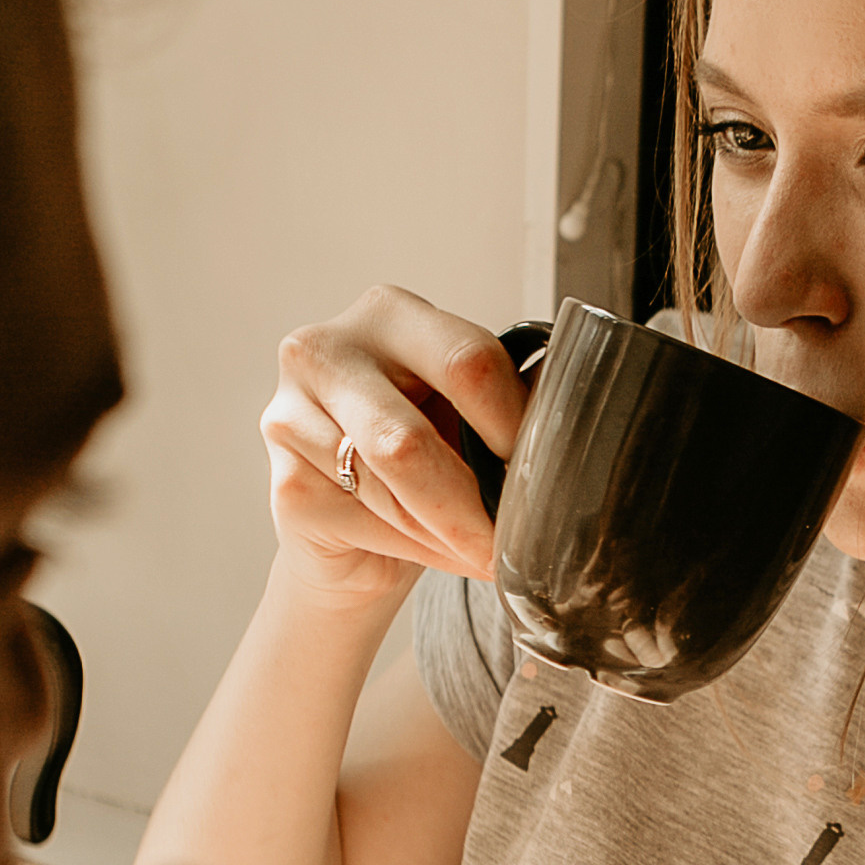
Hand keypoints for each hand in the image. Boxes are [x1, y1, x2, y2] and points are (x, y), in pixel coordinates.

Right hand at [260, 285, 529, 608]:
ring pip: (389, 490)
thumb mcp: (472, 415)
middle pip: (409, 439)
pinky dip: (419, 548)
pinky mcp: (284, 482)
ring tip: (482, 550)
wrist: (361, 529)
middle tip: (517, 542)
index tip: (550, 470)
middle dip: (473, 504)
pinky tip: (437, 550)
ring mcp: (289, 414)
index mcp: (391, 314)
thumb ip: (512, 401)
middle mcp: (326, 350)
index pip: (467, 360)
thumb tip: (580, 414)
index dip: (516, 425)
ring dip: (451, 533)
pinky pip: (368, 523)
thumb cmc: (427, 457)